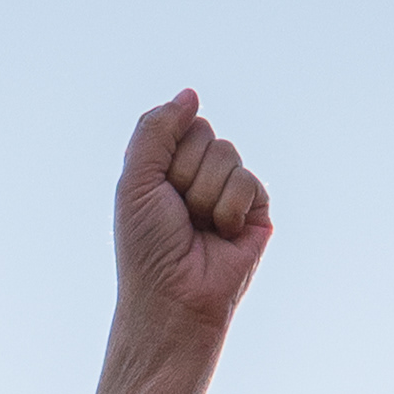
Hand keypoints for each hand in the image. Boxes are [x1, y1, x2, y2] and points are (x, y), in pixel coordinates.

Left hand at [109, 89, 270, 357]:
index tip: (157, 193)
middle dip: (186, 174)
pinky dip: (230, 209)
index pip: (181, 124)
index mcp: (170, 166)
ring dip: (206, 195)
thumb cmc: (147, 248)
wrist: (172, 298)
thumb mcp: (136, 179)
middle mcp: (201, 175)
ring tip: (199, 229)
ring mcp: (230, 192)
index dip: (168, 155)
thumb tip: (190, 94)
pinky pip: (250, 181)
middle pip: (206, 134)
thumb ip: (155, 129)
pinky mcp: (257, 213)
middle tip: (179, 215)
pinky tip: (222, 236)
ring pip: (228, 155)